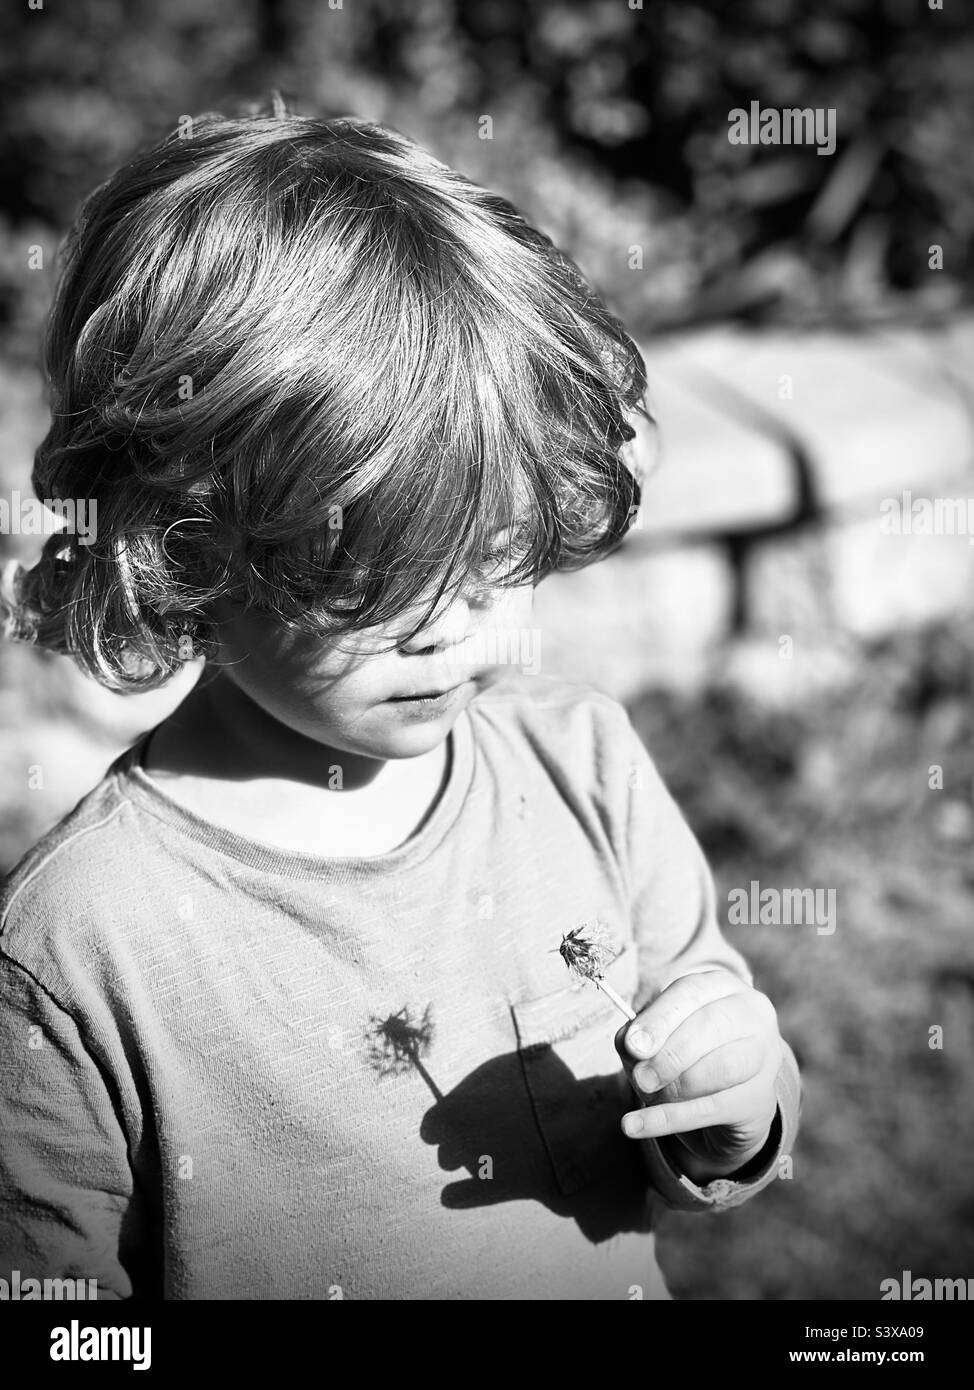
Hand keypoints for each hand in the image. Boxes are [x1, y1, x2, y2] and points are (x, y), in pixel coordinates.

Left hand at [614, 969, 783, 1182]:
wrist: (728, 1097)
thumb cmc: (686, 1052)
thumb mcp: (659, 1034)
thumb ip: (639, 1033)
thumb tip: (630, 1045)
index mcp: (723, 986)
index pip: (691, 991)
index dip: (660, 1018)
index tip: (634, 1045)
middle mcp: (752, 1014)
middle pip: (710, 1026)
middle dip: (669, 1055)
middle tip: (640, 1078)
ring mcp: (763, 1056)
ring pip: (721, 1068)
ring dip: (675, 1086)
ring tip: (648, 1095)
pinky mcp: (758, 1098)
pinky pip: (710, 1109)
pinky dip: (668, 1119)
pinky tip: (635, 1126)